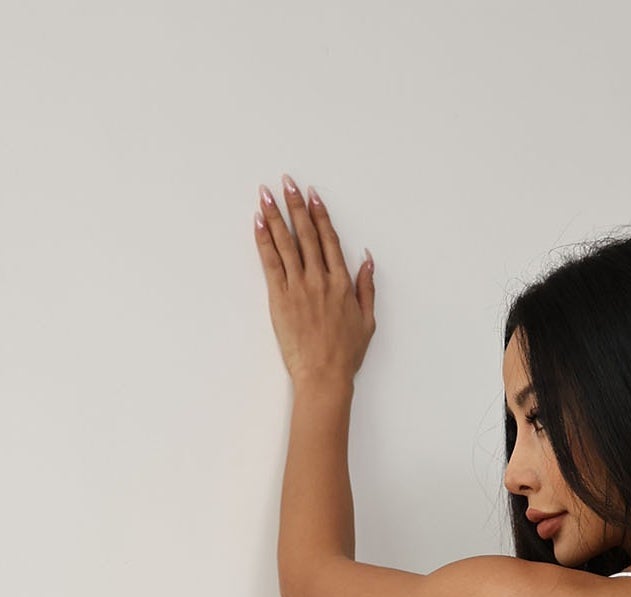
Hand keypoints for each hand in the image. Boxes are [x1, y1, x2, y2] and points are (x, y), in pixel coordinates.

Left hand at [254, 175, 374, 384]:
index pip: (329, 239)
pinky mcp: (280, 298)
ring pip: (286, 242)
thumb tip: (367, 261)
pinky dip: (264, 240)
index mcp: (342, 283)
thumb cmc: (345, 354)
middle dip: (296, 205)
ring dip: (275, 215)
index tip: (313, 195)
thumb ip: (367, 288)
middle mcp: (320, 279)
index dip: (320, 214)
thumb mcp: (367, 321)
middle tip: (287, 182)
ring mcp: (299, 287)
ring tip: (266, 194)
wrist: (324, 376)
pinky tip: (258, 223)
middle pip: (306, 233)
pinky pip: (271, 262)